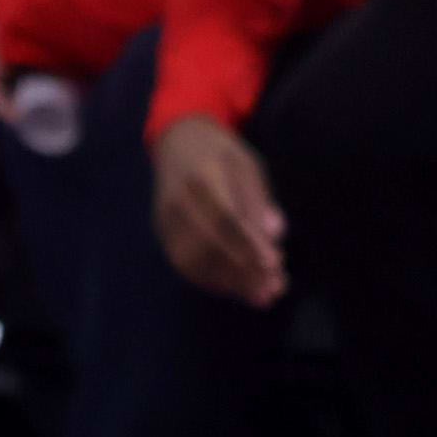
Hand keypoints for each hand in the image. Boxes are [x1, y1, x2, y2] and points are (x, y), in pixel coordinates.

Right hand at [153, 115, 286, 306]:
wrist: (177, 141)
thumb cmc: (220, 152)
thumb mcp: (248, 165)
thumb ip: (259, 200)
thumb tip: (274, 234)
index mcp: (203, 176)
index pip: (225, 217)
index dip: (249, 244)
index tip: (275, 265)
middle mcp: (178, 199)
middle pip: (208, 243)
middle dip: (243, 271)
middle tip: (274, 290)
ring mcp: (166, 217)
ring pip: (193, 259)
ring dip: (228, 282)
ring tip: (260, 296)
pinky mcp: (162, 230)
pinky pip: (182, 262)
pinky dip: (209, 280)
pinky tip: (234, 288)